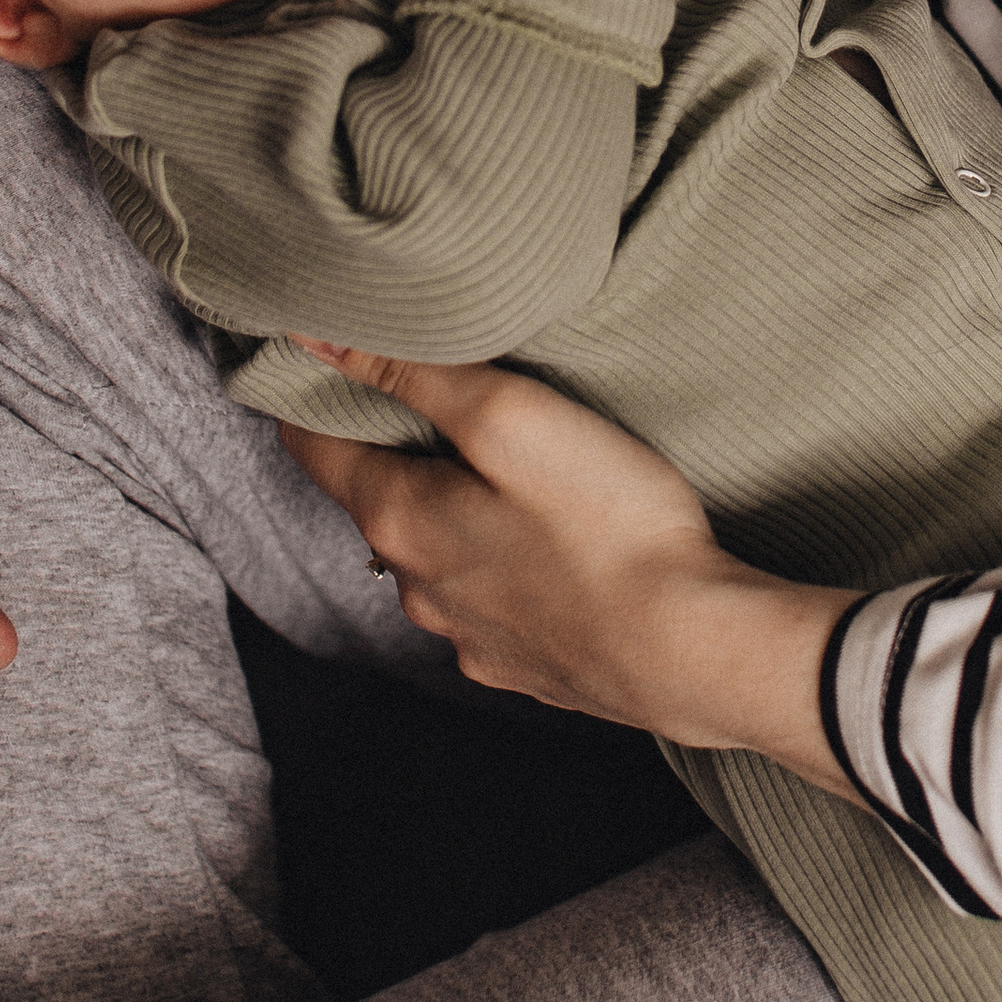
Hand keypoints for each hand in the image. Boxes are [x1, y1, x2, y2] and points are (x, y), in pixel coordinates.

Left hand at [280, 343, 855, 793]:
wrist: (693, 651)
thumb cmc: (609, 524)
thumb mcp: (511, 417)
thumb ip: (413, 374)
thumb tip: (313, 335)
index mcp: (400, 518)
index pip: (310, 446)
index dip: (309, 393)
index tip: (322, 352)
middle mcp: (416, 588)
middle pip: (375, 499)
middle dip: (393, 448)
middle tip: (433, 394)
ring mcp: (468, 637)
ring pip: (433, 555)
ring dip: (451, 511)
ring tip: (505, 471)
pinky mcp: (523, 666)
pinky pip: (488, 602)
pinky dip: (499, 566)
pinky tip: (548, 548)